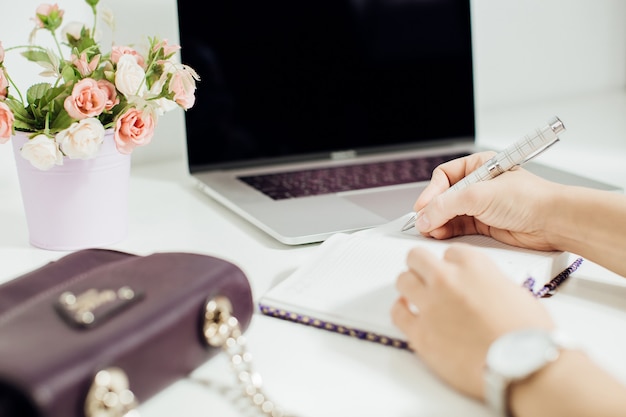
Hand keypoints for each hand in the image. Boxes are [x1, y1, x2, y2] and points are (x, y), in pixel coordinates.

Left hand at [391, 244, 553, 398]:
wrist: (525, 367)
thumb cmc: (528, 336)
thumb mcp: (515, 293)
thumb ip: (489, 284)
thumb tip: (480, 290)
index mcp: (473, 265)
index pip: (450, 252)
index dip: (452, 265)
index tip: (452, 273)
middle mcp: (448, 279)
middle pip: (417, 257)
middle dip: (421, 266)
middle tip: (425, 277)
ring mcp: (431, 305)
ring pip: (403, 280)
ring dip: (409, 286)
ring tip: (415, 295)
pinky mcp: (420, 333)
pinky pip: (397, 312)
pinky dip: (400, 310)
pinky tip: (407, 312)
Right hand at [412, 151, 561, 250]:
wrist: (554, 222)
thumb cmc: (529, 199)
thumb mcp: (480, 196)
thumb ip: (447, 205)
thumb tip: (424, 215)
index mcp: (479, 166)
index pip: (444, 177)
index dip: (431, 192)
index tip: (422, 208)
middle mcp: (478, 185)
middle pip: (443, 197)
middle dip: (432, 210)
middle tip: (424, 223)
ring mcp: (481, 206)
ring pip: (448, 214)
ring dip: (438, 222)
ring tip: (431, 231)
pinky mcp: (484, 225)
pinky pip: (457, 227)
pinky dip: (447, 231)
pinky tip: (441, 235)